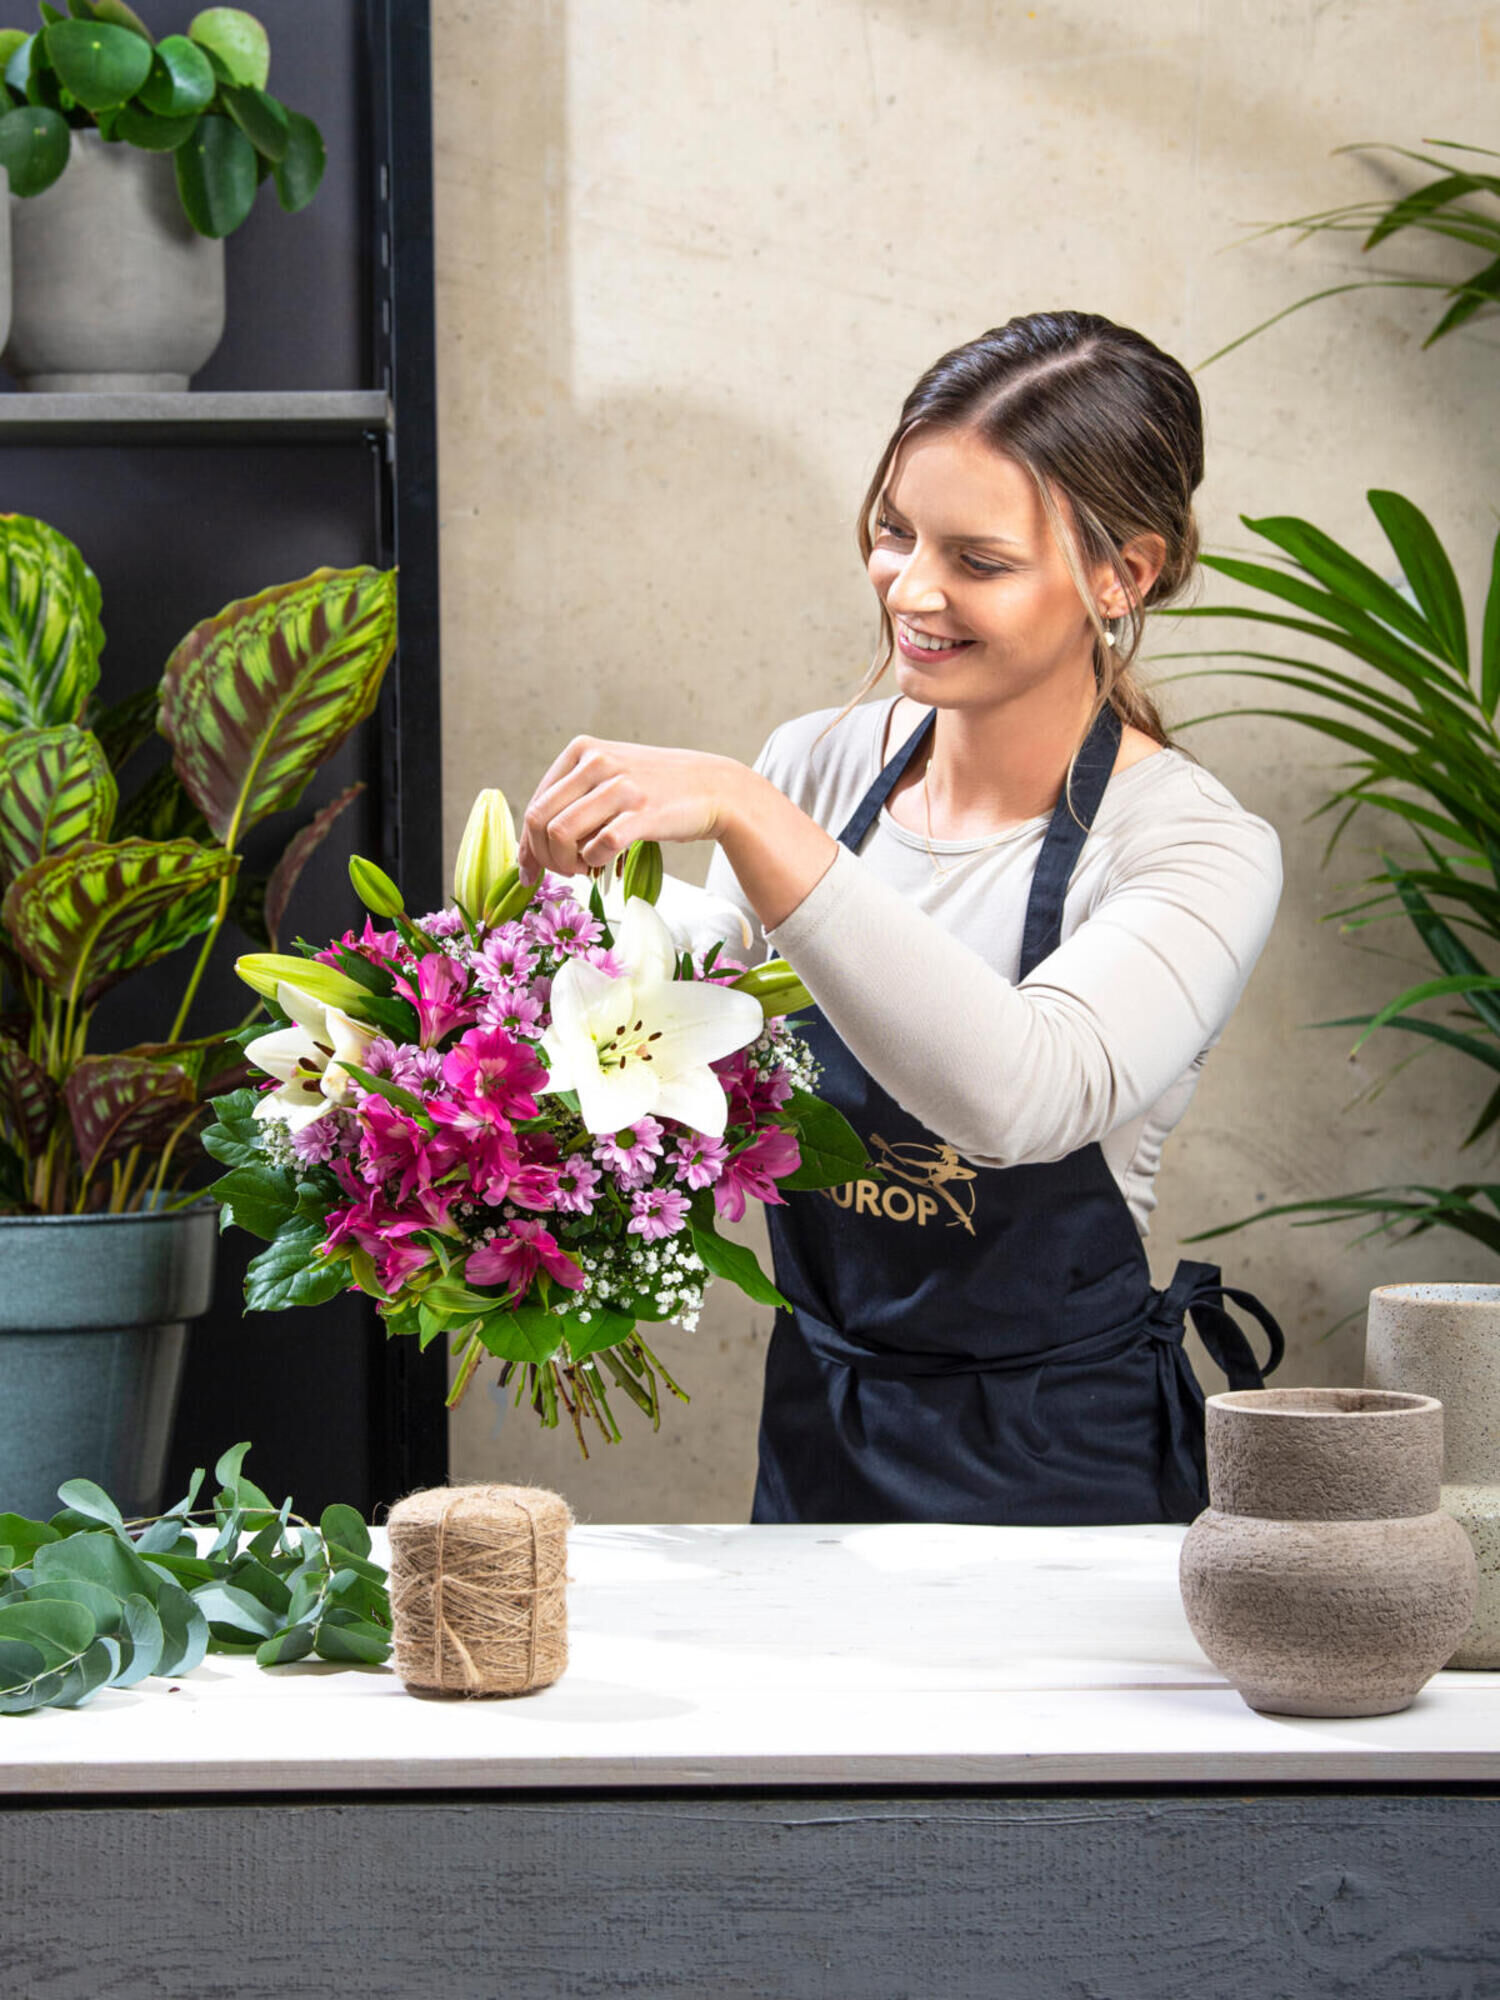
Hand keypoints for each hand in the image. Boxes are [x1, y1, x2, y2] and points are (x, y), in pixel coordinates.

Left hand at [517, 736, 746, 881]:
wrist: (714, 788)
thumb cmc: (656, 789)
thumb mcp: (610, 775)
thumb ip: (573, 798)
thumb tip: (530, 846)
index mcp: (582, 750)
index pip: (536, 803)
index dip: (528, 844)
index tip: (530, 871)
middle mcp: (597, 762)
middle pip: (541, 820)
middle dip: (543, 857)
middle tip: (561, 872)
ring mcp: (621, 786)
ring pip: (561, 833)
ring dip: (565, 863)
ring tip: (582, 868)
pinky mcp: (642, 812)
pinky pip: (599, 846)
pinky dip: (593, 862)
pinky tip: (601, 864)